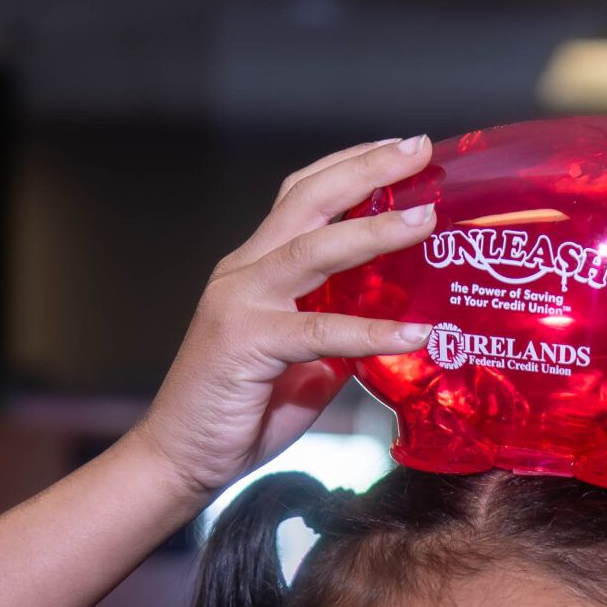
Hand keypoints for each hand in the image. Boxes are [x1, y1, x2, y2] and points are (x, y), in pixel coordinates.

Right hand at [120, 135, 441, 501]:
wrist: (181, 458)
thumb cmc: (239, 412)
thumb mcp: (302, 364)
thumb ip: (337, 337)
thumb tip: (392, 328)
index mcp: (257, 267)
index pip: (303, 195)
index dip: (351, 166)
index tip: (402, 150)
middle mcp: (246, 272)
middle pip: (309, 200)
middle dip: (367, 170)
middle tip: (419, 148)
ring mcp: (242, 302)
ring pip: (313, 249)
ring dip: (374, 230)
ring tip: (425, 220)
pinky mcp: (246, 342)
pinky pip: (320, 331)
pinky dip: (371, 331)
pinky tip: (415, 334)